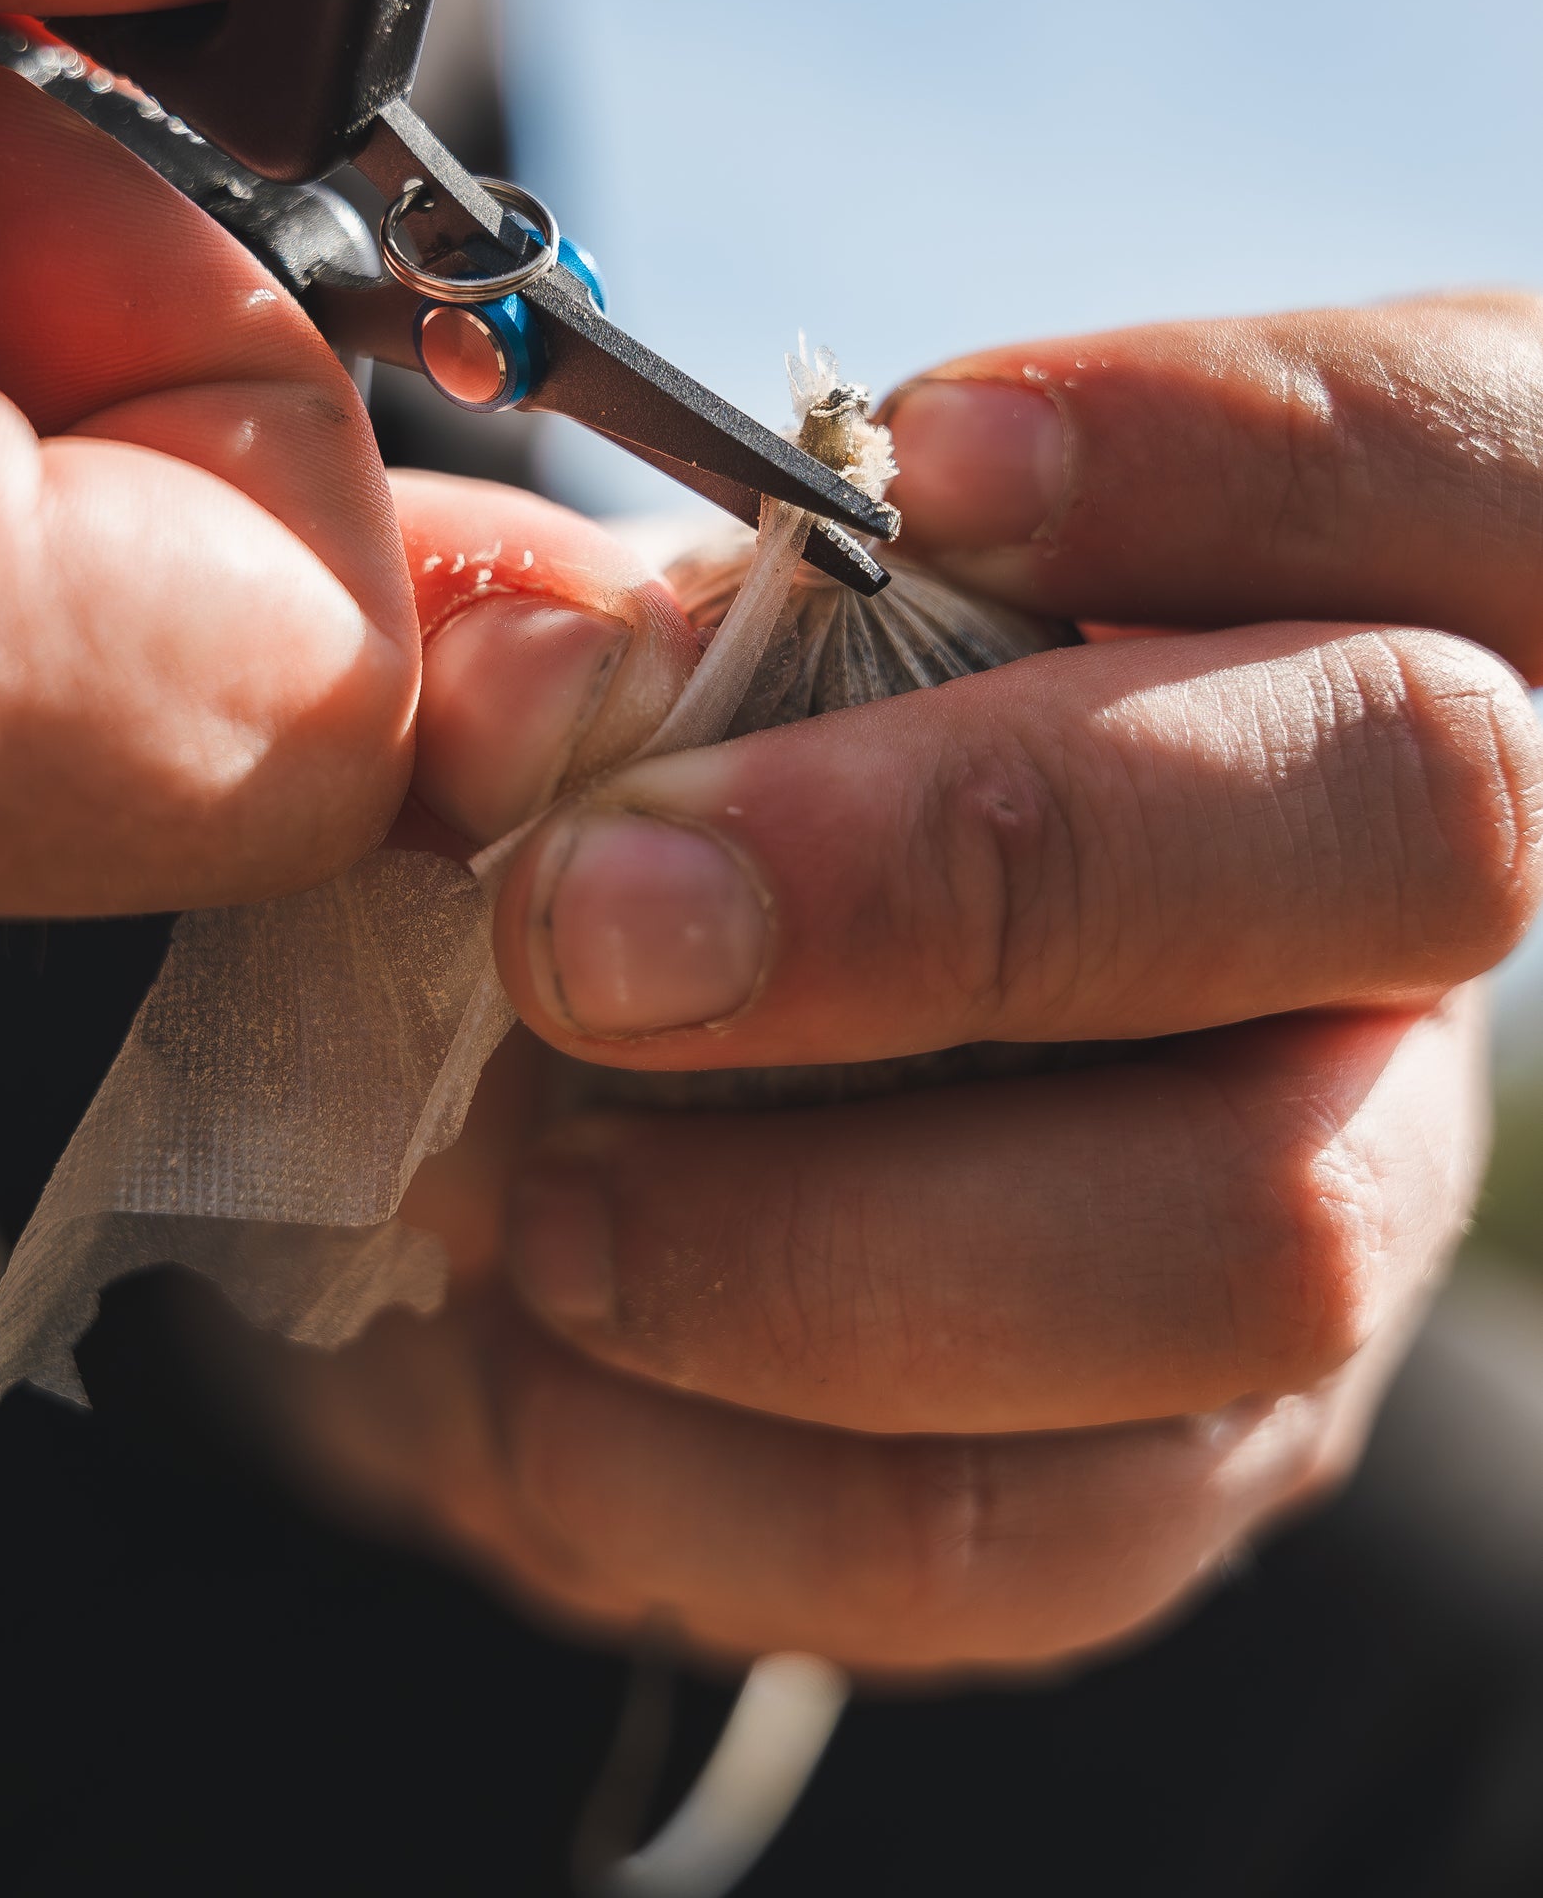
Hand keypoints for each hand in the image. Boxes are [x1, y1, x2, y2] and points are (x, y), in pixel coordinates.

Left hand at [255, 295, 1542, 1679]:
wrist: (601, 1120)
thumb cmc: (681, 801)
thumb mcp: (638, 665)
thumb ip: (596, 640)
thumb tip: (519, 695)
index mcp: (1322, 609)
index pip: (1479, 463)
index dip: (1254, 439)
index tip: (920, 462)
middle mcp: (1398, 909)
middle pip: (1419, 814)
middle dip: (981, 855)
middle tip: (597, 913)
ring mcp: (1340, 1199)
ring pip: (1258, 1226)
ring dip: (816, 1223)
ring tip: (532, 1187)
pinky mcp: (1190, 1471)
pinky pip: (1026, 1525)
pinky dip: (718, 1458)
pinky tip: (540, 1359)